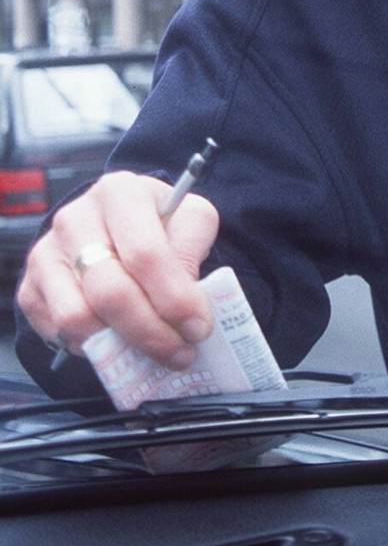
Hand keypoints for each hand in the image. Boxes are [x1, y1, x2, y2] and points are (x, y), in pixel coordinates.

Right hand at [17, 171, 219, 368]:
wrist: (115, 226)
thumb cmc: (158, 224)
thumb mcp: (190, 219)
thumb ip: (193, 249)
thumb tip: (186, 299)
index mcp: (118, 193)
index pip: (145, 253)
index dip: (174, 298)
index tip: (199, 327)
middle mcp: (74, 219)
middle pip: (110, 291)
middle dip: (151, 332)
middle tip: (181, 352)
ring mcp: (46, 254)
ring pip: (78, 317)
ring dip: (121, 346)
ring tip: (154, 351)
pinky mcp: (30, 289)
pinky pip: (59, 333)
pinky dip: (93, 347)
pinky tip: (120, 340)